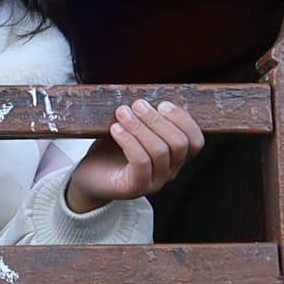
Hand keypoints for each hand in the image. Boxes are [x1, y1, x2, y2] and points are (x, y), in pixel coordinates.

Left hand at [64, 99, 204, 210]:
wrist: (88, 177)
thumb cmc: (111, 151)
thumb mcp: (132, 129)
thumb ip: (144, 116)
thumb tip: (146, 96)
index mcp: (174, 156)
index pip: (195, 141)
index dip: (184, 120)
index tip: (163, 104)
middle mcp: (169, 171)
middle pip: (179, 144)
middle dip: (158, 120)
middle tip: (138, 105)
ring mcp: (154, 181)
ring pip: (159, 151)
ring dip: (140, 127)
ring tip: (122, 113)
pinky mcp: (136, 187)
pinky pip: (141, 162)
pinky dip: (129, 141)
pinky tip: (116, 129)